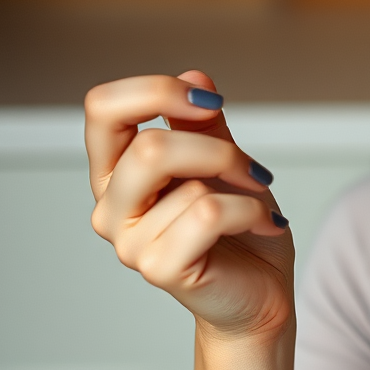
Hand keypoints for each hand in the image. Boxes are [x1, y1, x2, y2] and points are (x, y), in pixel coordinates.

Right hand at [84, 70, 293, 341]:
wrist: (262, 295)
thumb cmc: (240, 234)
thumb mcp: (224, 165)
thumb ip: (204, 125)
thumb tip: (194, 74)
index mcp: (116, 172)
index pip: (103, 108)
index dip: (155, 90)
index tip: (209, 100)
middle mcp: (111, 206)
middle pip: (149, 147)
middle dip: (218, 151)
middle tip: (255, 170)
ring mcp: (129, 242)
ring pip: (188, 184)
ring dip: (244, 188)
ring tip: (261, 207)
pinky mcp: (159, 268)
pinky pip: (209, 215)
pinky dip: (251, 212)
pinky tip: (266, 224)